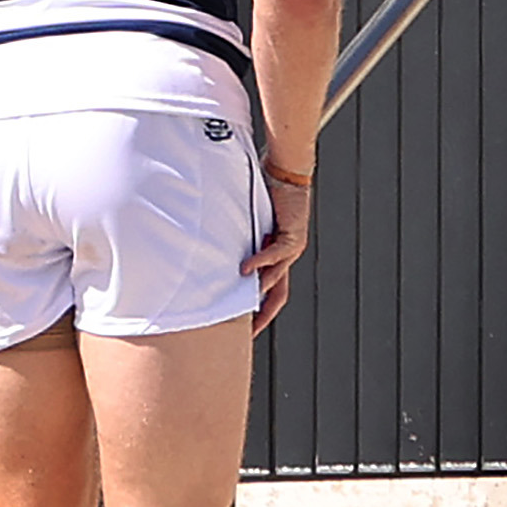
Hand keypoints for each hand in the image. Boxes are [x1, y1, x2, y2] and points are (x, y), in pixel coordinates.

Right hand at [242, 175, 310, 332]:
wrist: (286, 174)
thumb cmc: (266, 193)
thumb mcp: (249, 224)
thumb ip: (237, 240)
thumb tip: (214, 251)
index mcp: (278, 257)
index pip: (272, 292)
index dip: (261, 311)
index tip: (246, 328)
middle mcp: (287, 257)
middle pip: (278, 294)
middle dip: (264, 315)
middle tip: (249, 333)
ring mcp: (292, 248)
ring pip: (276, 278)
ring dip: (257, 289)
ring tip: (237, 302)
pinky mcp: (292, 236)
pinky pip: (274, 254)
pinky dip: (259, 263)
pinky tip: (244, 269)